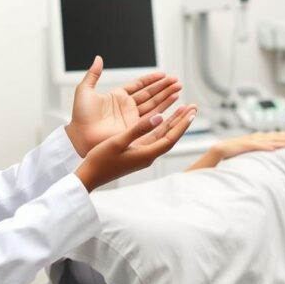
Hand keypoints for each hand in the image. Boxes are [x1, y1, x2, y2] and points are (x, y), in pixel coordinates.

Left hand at [65, 56, 181, 155]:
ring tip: (178, 88)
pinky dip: (163, 109)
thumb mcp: (85, 91)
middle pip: (149, 94)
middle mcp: (127, 107)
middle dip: (163, 87)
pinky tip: (173, 102)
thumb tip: (98, 58)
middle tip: (176, 81)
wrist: (80, 136)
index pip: (138, 86)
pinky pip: (152, 116)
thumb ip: (93, 74)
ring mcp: (132, 118)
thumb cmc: (80, 116)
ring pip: (153, 104)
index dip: (151, 80)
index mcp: (117, 97)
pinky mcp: (135, 127)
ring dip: (166, 96)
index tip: (163, 74)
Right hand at [75, 104, 197, 190]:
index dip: (182, 125)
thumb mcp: (119, 141)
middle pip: (171, 136)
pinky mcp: (137, 154)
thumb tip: (159, 118)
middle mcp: (148, 155)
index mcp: (146, 154)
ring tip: (184, 110)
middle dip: (182, 121)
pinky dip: (161, 127)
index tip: (192, 113)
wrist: (90, 176)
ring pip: (163, 136)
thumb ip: (139, 129)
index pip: (171, 138)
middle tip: (194, 107)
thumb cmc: (100, 160)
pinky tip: (163, 120)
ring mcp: (143, 155)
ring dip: (174, 122)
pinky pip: (154, 138)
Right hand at [211, 132, 284, 160]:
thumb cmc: (238, 152)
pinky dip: (265, 146)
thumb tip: (275, 154)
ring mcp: (253, 140)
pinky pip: (257, 146)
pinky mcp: (246, 145)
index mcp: (262, 138)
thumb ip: (264, 151)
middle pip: (279, 136)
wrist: (221, 149)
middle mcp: (260, 137)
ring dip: (282, 141)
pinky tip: (273, 148)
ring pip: (271, 140)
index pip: (280, 137)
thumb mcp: (254, 152)